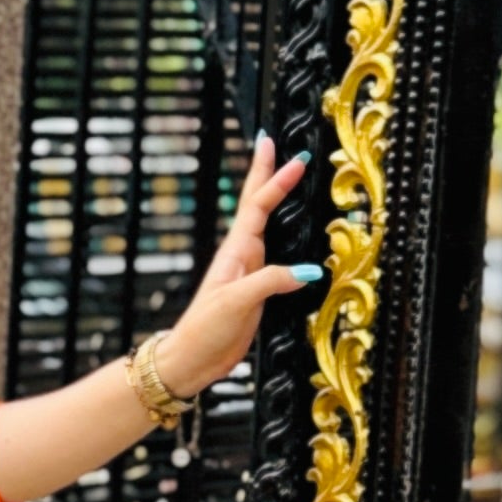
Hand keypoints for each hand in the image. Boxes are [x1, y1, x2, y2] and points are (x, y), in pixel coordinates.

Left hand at [160, 134, 320, 397]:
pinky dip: (283, 234)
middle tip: (272, 142)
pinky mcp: (256, 289)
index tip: (294, 158)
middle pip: (256, 204)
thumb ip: (271, 282)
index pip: (258, 205)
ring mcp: (249, 270)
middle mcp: (242, 255)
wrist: (191, 359)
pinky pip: (275, 252)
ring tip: (281, 174)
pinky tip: (288, 232)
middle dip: (265, 173)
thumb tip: (309, 270)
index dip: (276, 181)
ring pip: (265, 224)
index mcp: (236, 252)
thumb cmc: (204, 329)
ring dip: (273, 198)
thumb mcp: (237, 302)